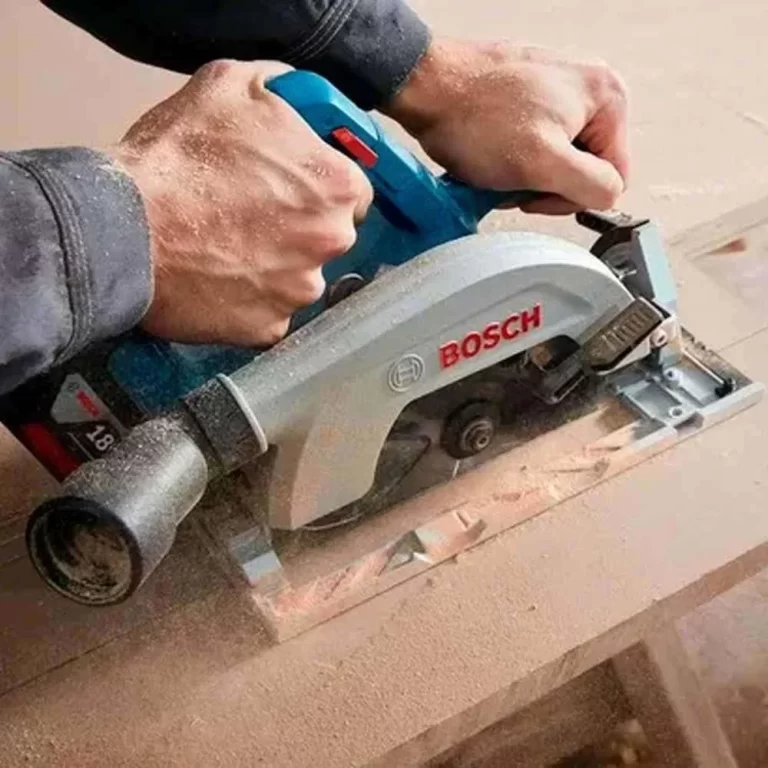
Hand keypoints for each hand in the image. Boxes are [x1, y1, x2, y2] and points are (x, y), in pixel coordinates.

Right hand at [111, 60, 372, 345]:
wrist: (123, 228)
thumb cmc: (177, 157)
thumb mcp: (231, 85)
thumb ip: (280, 89)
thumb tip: (293, 95)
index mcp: (336, 186)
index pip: (353, 192)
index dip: (321, 188)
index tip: (294, 189)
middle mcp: (330, 243)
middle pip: (329, 237)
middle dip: (299, 228)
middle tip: (252, 217)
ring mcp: (300, 291)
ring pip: (299, 279)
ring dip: (274, 268)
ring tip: (227, 249)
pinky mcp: (268, 328)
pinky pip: (269, 315)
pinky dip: (250, 303)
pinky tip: (219, 282)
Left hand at [386, 39, 628, 213]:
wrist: (426, 88)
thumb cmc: (475, 119)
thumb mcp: (544, 163)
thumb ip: (592, 185)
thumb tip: (608, 196)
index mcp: (608, 98)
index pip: (613, 177)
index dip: (572, 196)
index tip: (534, 192)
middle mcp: (589, 89)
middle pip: (585, 170)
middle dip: (546, 186)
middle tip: (512, 181)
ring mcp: (558, 92)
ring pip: (556, 162)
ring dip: (526, 178)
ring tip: (496, 169)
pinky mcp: (529, 99)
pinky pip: (534, 147)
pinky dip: (513, 162)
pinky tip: (491, 159)